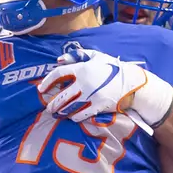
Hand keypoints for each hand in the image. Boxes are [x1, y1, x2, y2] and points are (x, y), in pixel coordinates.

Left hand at [36, 44, 172, 128]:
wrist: (131, 83)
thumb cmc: (112, 68)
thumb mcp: (96, 57)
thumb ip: (77, 55)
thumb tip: (58, 60)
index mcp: (82, 69)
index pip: (59, 74)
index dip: (48, 81)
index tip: (41, 88)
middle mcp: (84, 84)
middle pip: (62, 96)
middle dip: (53, 104)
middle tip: (48, 108)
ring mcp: (91, 97)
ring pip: (70, 108)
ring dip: (61, 112)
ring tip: (57, 114)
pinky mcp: (98, 107)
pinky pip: (81, 115)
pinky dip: (74, 117)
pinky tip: (72, 117)